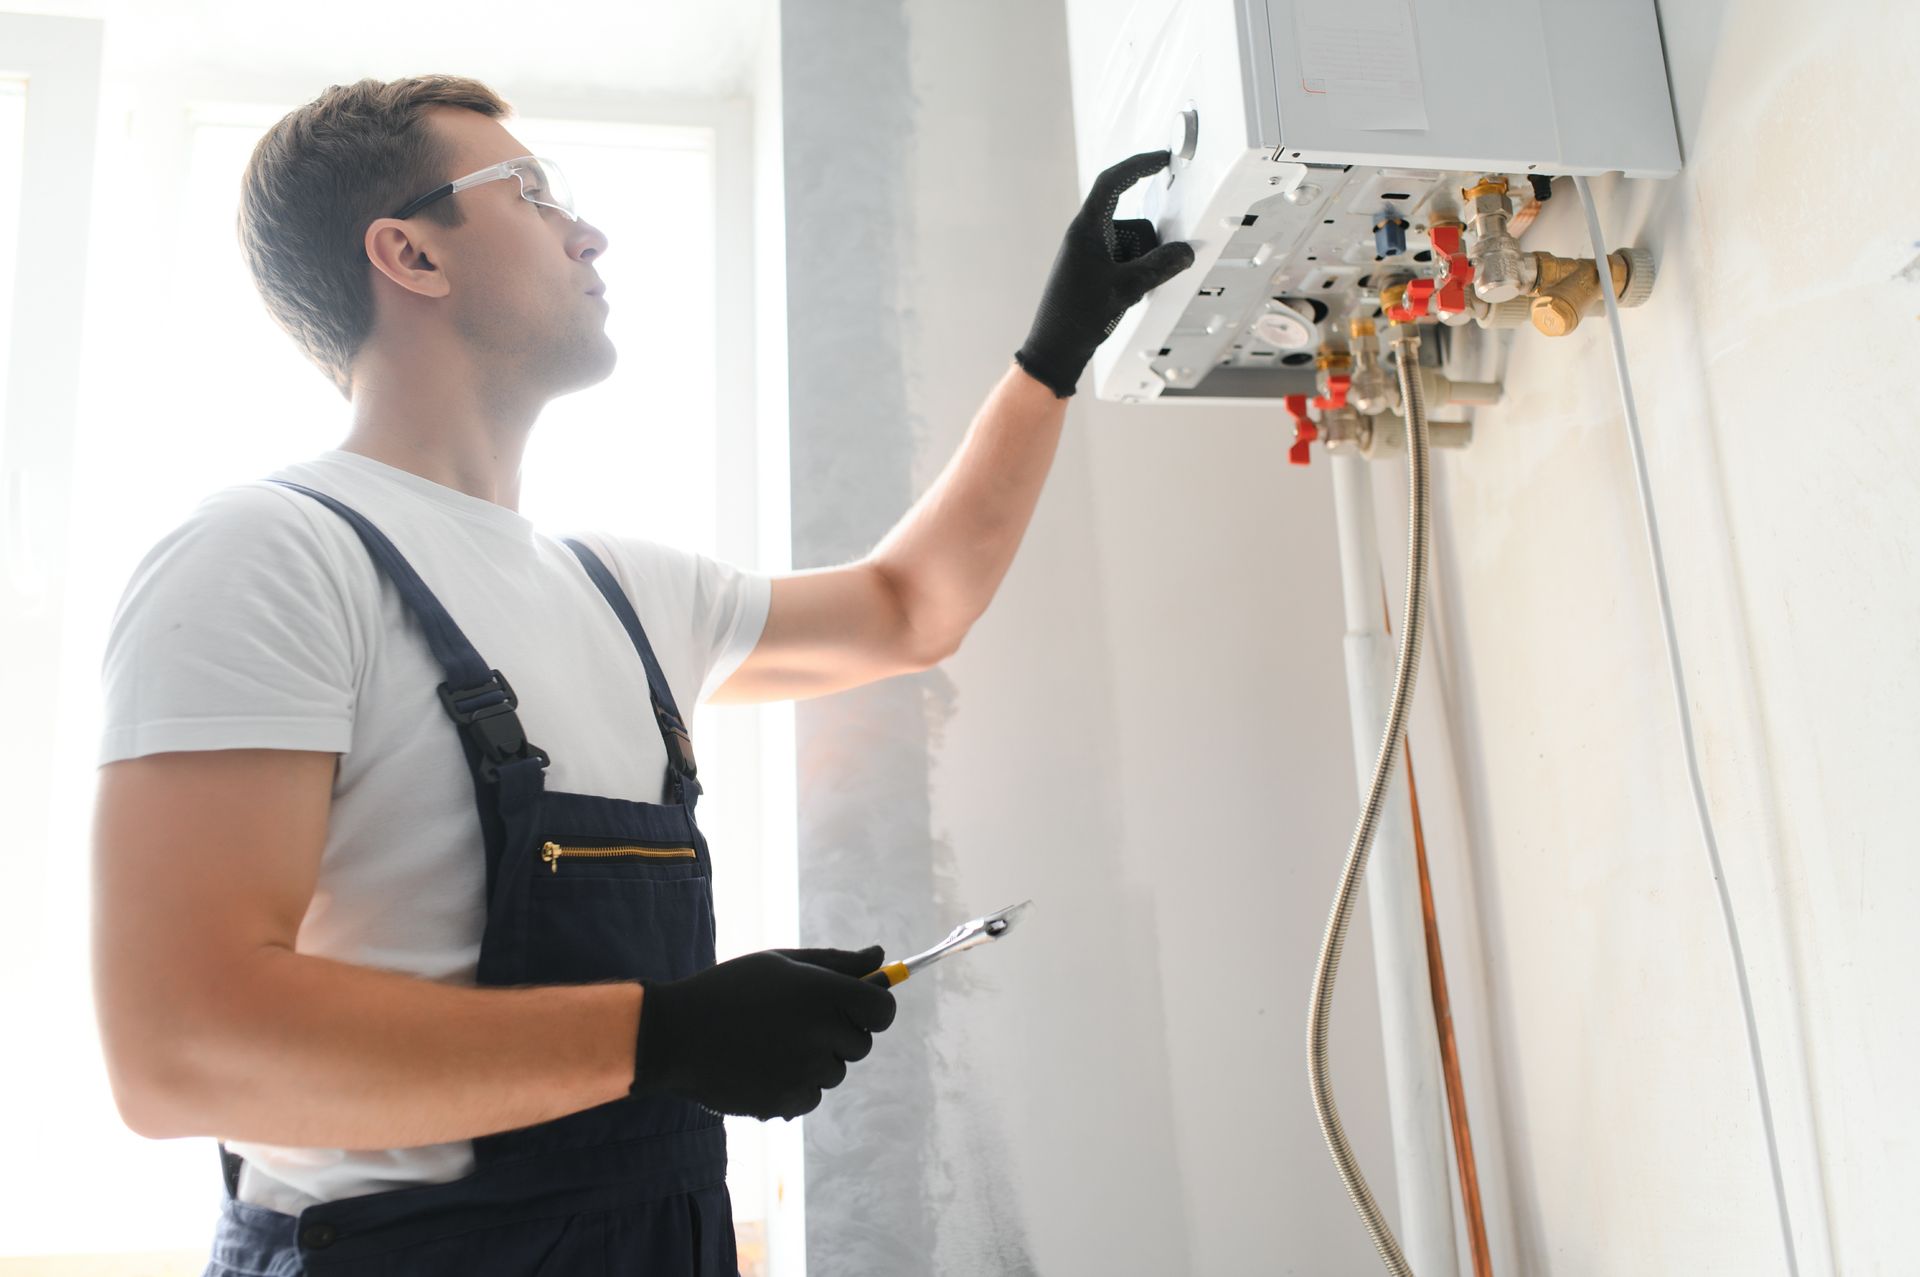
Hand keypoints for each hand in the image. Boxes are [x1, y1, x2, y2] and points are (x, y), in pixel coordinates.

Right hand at [629, 945, 896, 1120]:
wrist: (675, 1034)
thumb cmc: (731, 990)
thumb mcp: (781, 964)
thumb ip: (837, 963)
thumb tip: (881, 957)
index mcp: (824, 992)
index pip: (883, 1010)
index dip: (873, 1009)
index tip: (856, 1009)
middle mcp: (821, 1032)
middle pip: (861, 1044)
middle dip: (839, 1035)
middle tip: (796, 1022)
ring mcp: (805, 1070)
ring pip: (835, 1072)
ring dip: (815, 1061)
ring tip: (770, 1043)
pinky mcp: (788, 1101)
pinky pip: (811, 1096)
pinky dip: (794, 1086)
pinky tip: (761, 1066)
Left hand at [1014, 150, 1195, 398]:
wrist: (1055, 348)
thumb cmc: (1077, 318)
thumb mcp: (1126, 289)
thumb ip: (1159, 267)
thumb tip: (1185, 252)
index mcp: (1087, 229)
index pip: (1113, 182)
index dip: (1139, 165)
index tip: (1162, 158)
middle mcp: (1086, 235)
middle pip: (1133, 222)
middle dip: (1147, 246)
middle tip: (1141, 277)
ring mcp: (1089, 252)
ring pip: (1132, 243)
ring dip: (1140, 264)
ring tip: (1125, 292)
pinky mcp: (1093, 268)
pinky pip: (1124, 259)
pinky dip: (1133, 274)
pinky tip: (1122, 297)